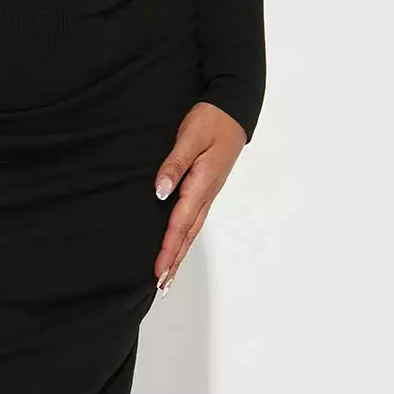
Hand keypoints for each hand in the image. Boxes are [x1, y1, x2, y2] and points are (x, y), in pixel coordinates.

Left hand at [151, 100, 246, 293]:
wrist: (234, 108)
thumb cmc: (211, 119)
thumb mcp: (190, 137)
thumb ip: (174, 164)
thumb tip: (160, 191)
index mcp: (201, 184)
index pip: (180, 224)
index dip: (168, 249)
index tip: (159, 271)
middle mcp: (206, 193)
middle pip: (188, 234)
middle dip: (175, 261)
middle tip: (162, 286)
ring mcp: (208, 191)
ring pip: (192, 228)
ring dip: (180, 252)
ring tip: (169, 274)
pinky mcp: (207, 185)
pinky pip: (194, 217)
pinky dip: (185, 235)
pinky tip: (179, 242)